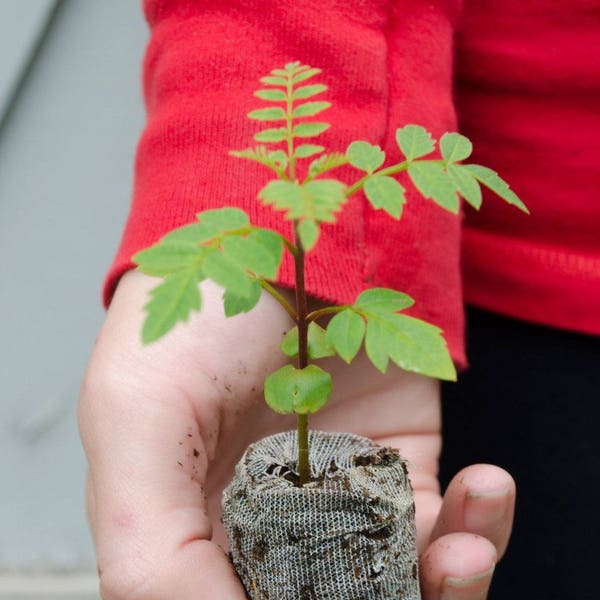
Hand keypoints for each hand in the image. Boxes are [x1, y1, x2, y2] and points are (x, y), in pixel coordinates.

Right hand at [79, 271, 514, 598]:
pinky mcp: (396, 456)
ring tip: (464, 549)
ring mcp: (339, 491)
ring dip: (451, 582)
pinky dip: (478, 521)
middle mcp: (268, 522)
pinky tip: (484, 489)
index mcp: (194, 528)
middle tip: (431, 581)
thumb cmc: (194, 308)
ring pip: (400, 581)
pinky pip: (444, 517)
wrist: (278, 227)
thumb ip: (149, 543)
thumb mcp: (135, 417)